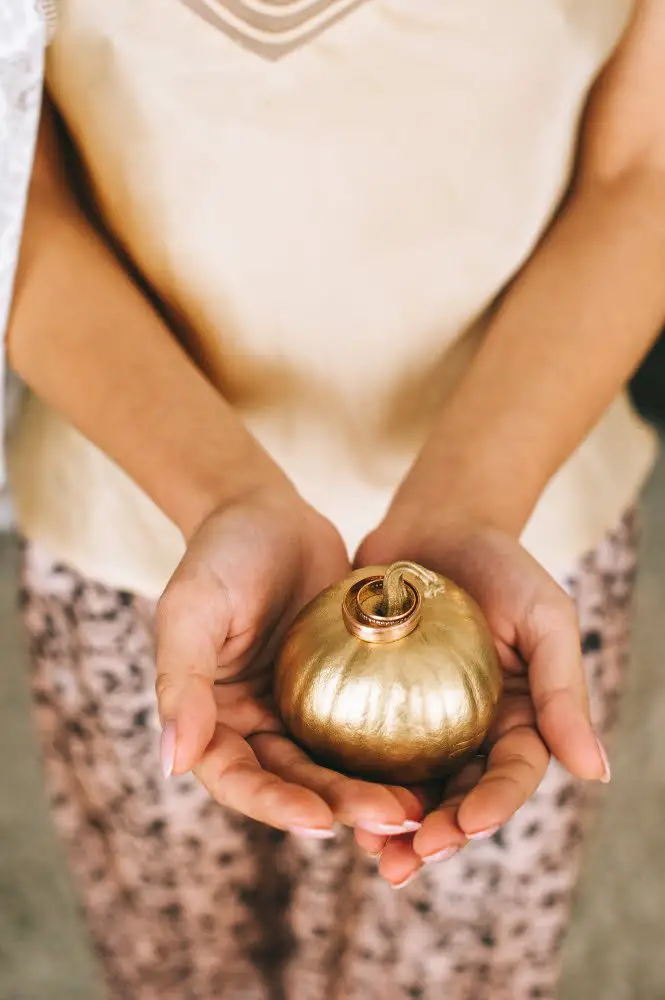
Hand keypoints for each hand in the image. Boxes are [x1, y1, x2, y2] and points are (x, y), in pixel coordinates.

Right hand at [155, 485, 423, 837]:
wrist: (267, 511)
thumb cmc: (220, 553)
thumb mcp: (192, 610)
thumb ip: (181, 683)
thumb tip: (173, 762)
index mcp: (211, 718)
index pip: (237, 778)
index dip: (275, 806)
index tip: (321, 821)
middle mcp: (255, 723)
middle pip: (295, 781)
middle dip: (341, 806)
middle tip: (393, 816)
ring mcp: (299, 708)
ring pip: (335, 764)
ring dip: (372, 789)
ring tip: (420, 805)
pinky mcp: (341, 688)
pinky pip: (366, 726)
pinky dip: (393, 749)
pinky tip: (434, 762)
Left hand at [352, 513, 608, 885]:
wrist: (439, 521)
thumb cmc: (501, 563)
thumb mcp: (545, 618)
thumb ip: (564, 691)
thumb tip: (597, 773)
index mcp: (517, 720)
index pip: (509, 776)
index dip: (491, 806)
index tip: (463, 824)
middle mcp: (468, 731)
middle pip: (455, 796)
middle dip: (434, 836)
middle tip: (404, 860)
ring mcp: (418, 721)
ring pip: (406, 785)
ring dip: (388, 826)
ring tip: (368, 854)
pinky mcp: (370, 703)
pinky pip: (358, 746)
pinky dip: (347, 777)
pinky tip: (326, 800)